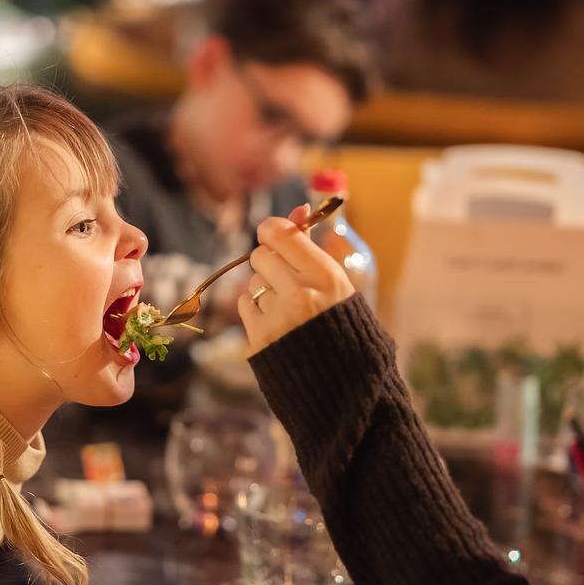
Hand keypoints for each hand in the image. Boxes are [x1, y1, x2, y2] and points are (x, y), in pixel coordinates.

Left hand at [236, 205, 356, 354]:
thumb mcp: (334, 281)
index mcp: (325, 275)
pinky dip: (256, 310)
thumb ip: (310, 246)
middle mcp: (301, 293)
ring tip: (287, 308)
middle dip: (268, 263)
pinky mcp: (260, 336)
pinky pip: (244, 304)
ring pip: (252, 281)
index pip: (279, 233)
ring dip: (264, 290)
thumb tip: (298, 209)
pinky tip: (276, 321)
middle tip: (284, 278)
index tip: (274, 237)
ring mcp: (279, 316)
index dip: (271, 232)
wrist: (339, 375)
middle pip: (260, 255)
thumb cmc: (338, 319)